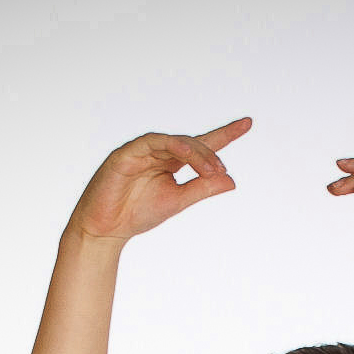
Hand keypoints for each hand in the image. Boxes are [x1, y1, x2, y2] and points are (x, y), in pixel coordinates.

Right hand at [66, 119, 250, 242]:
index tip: (248, 123)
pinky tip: (186, 154)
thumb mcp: (177, 202)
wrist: (105, 230)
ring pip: (175, 142)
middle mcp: (159, 151)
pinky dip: (172, 146)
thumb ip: (202, 189)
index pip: (202, 145)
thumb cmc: (137, 214)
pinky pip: (153, 142)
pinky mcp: (127, 152)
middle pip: (192, 143)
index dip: (225, 135)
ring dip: (195, 153)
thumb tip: (231, 180)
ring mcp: (143, 150)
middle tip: (221, 171)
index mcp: (171, 162)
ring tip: (211, 169)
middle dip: (209, 154)